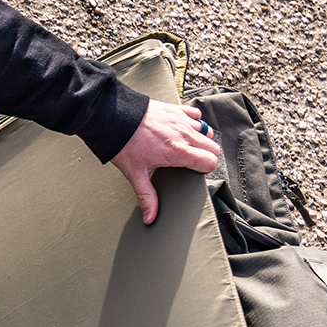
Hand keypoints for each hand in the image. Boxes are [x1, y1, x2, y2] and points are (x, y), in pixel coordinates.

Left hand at [110, 99, 219, 225]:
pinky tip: (181, 129)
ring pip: (207, 131)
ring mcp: (181, 120)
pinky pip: (195, 115)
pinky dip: (193, 122)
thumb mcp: (135, 174)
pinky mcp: (175, 109)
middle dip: (206, 156)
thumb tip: (150, 217)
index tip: (194, 172)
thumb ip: (146, 196)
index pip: (211, 162)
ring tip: (185, 146)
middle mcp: (184, 135)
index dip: (205, 169)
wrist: (113, 117)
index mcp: (178, 152)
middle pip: (213, 148)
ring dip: (200, 139)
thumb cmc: (124, 144)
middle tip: (190, 162)